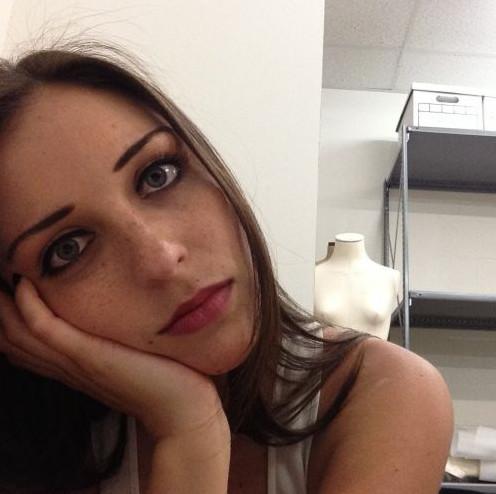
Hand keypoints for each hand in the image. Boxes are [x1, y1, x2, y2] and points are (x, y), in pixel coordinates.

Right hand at [0, 276, 227, 439]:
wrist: (181, 407)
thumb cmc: (161, 378)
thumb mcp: (127, 356)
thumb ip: (112, 342)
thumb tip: (111, 318)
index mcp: (73, 366)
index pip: (26, 345)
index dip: (8, 320)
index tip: (4, 292)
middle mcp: (66, 366)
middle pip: (14, 338)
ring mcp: (75, 362)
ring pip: (21, 334)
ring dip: (4, 306)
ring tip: (0, 277)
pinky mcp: (89, 357)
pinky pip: (47, 330)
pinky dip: (31, 307)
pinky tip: (27, 285)